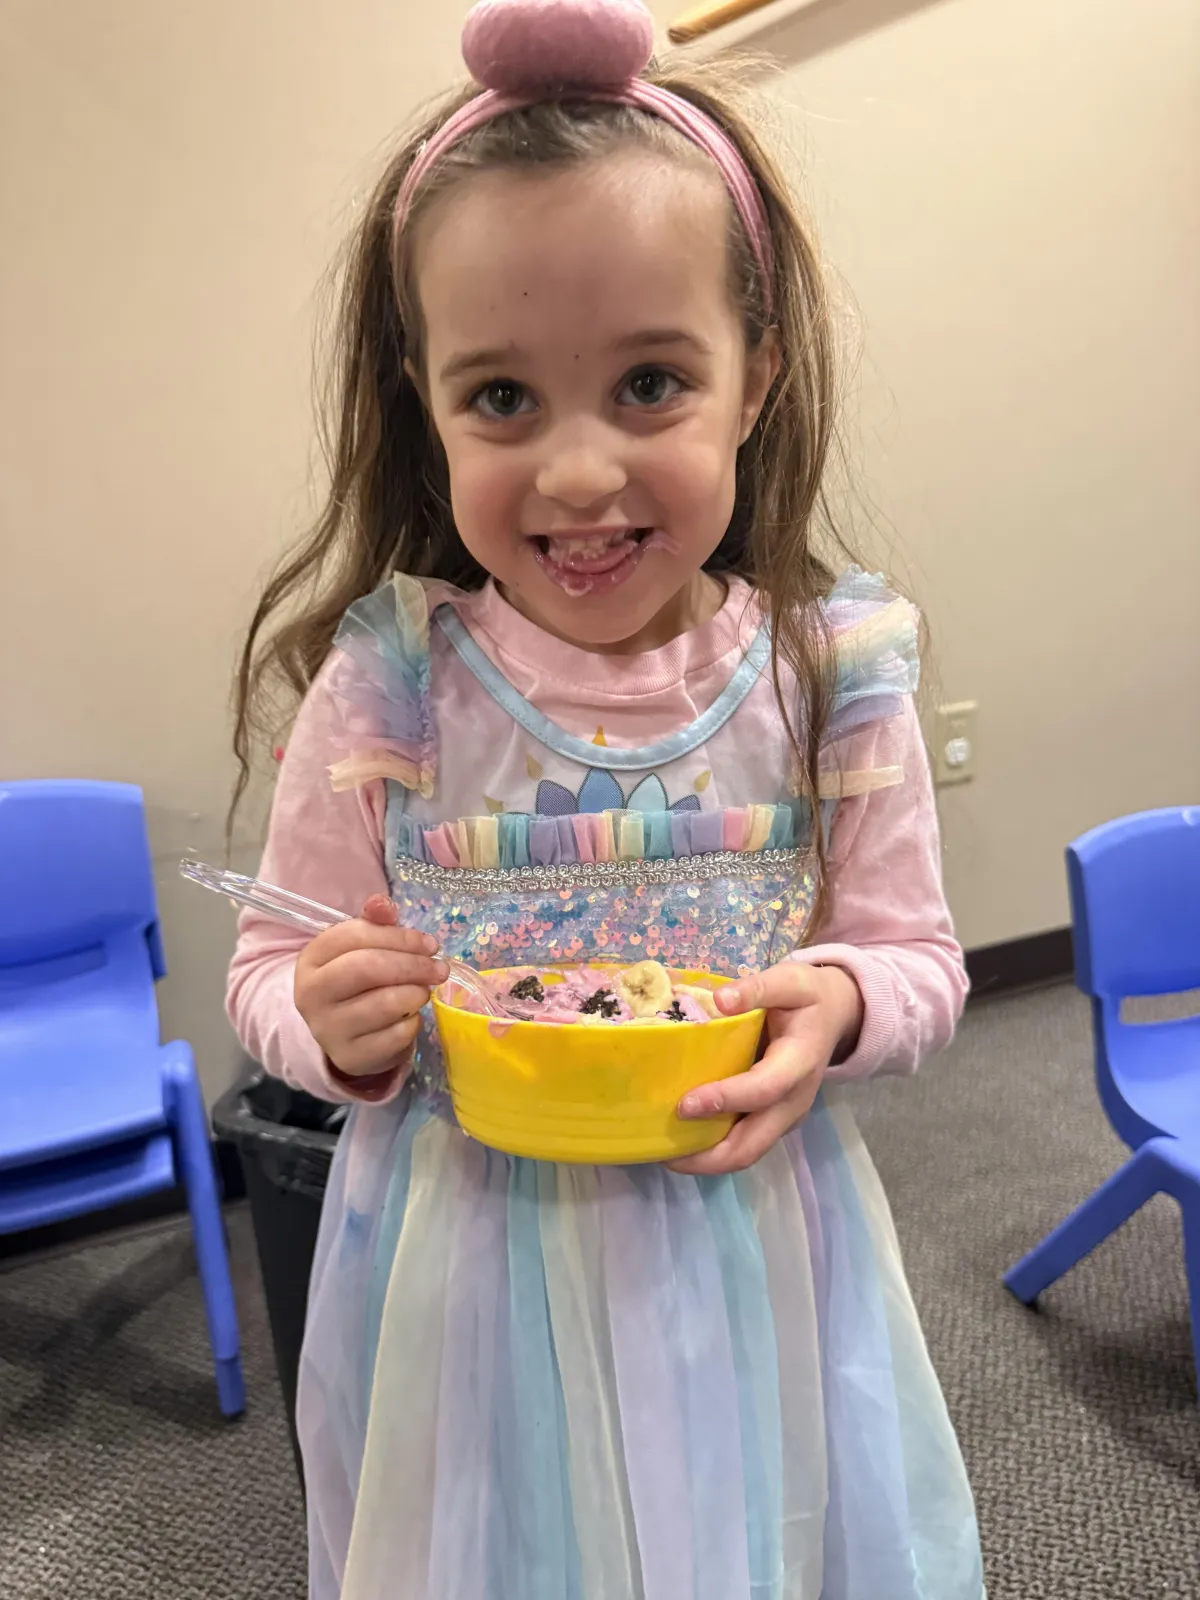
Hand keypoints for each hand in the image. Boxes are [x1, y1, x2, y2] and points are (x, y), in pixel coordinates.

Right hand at [294, 894, 446, 1080]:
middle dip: (413, 964)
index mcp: (311, 959)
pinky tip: (411, 1016)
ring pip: (384, 1003)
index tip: (430, 944)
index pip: (355, 936)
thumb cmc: (357, 983)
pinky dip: (413, 1023)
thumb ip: (374, 923)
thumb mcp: (360, 949)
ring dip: (416, 993)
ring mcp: (327, 1029)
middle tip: (439, 968)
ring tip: (423, 990)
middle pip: (367, 967)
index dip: (399, 936)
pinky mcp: (350, 1057)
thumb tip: (383, 903)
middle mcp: (311, 994)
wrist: (345, 1035)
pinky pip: (395, 1035)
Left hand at [668, 962, 863, 1175]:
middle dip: (708, 1155)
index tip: (684, 1104)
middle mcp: (795, 1100)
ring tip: (664, 1155)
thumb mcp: (789, 980)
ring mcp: (787, 1116)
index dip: (725, 1099)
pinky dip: (714, 1152)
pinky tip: (682, 1143)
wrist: (837, 1016)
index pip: (763, 1090)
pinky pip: (745, 1145)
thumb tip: (721, 1000)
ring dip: (707, 1160)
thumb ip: (757, 989)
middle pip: (753, 1144)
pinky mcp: (776, 1121)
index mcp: (799, 1062)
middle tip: (663, 1152)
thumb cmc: (808, 996)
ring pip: (747, 1153)